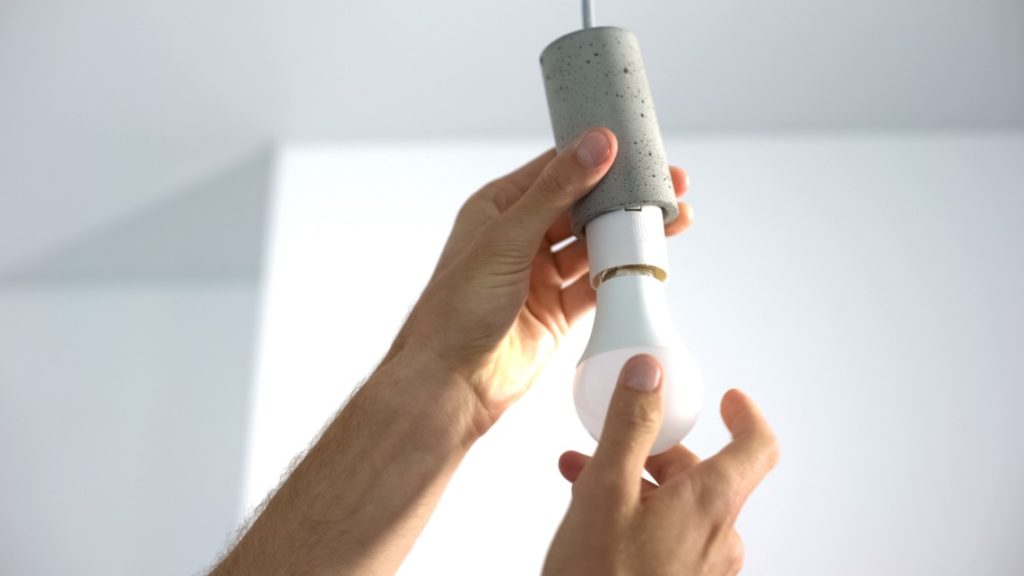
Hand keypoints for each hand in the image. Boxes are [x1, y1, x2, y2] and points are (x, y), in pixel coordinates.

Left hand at [387, 128, 693, 432]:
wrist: (452, 382)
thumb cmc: (458, 308)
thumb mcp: (508, 238)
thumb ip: (556, 191)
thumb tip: (596, 143)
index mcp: (499, 209)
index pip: (556, 170)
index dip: (598, 157)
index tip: (637, 149)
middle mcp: (521, 238)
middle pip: (583, 207)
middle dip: (624, 197)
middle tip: (669, 186)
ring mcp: (541, 275)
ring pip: (595, 246)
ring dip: (630, 235)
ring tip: (672, 221)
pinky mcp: (558, 310)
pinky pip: (598, 286)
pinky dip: (623, 275)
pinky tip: (651, 263)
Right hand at [544, 355, 778, 575]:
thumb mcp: (605, 490)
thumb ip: (631, 426)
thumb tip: (650, 374)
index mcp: (711, 504)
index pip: (758, 446)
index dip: (746, 415)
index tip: (727, 399)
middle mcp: (719, 537)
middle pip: (704, 475)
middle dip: (657, 452)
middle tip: (612, 445)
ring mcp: (703, 567)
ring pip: (680, 506)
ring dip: (637, 484)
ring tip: (582, 479)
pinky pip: (670, 537)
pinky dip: (639, 516)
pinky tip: (592, 519)